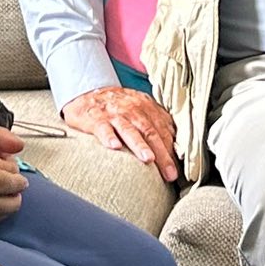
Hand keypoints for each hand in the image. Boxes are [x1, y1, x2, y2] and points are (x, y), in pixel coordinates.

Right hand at [61, 86, 178, 182]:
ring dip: (140, 145)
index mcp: (146, 108)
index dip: (172, 150)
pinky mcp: (96, 119)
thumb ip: (157, 124)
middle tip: (169, 173)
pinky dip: (109, 137)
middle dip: (162, 154)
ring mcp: (114, 114)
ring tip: (148, 159)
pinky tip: (114, 146)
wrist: (87, 93)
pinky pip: (103, 128)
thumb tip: (176, 145)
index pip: (163, 130)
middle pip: (150, 132)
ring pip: (129, 130)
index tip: (177, 170)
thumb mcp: (140, 109)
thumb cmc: (118, 107)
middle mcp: (132, 109)